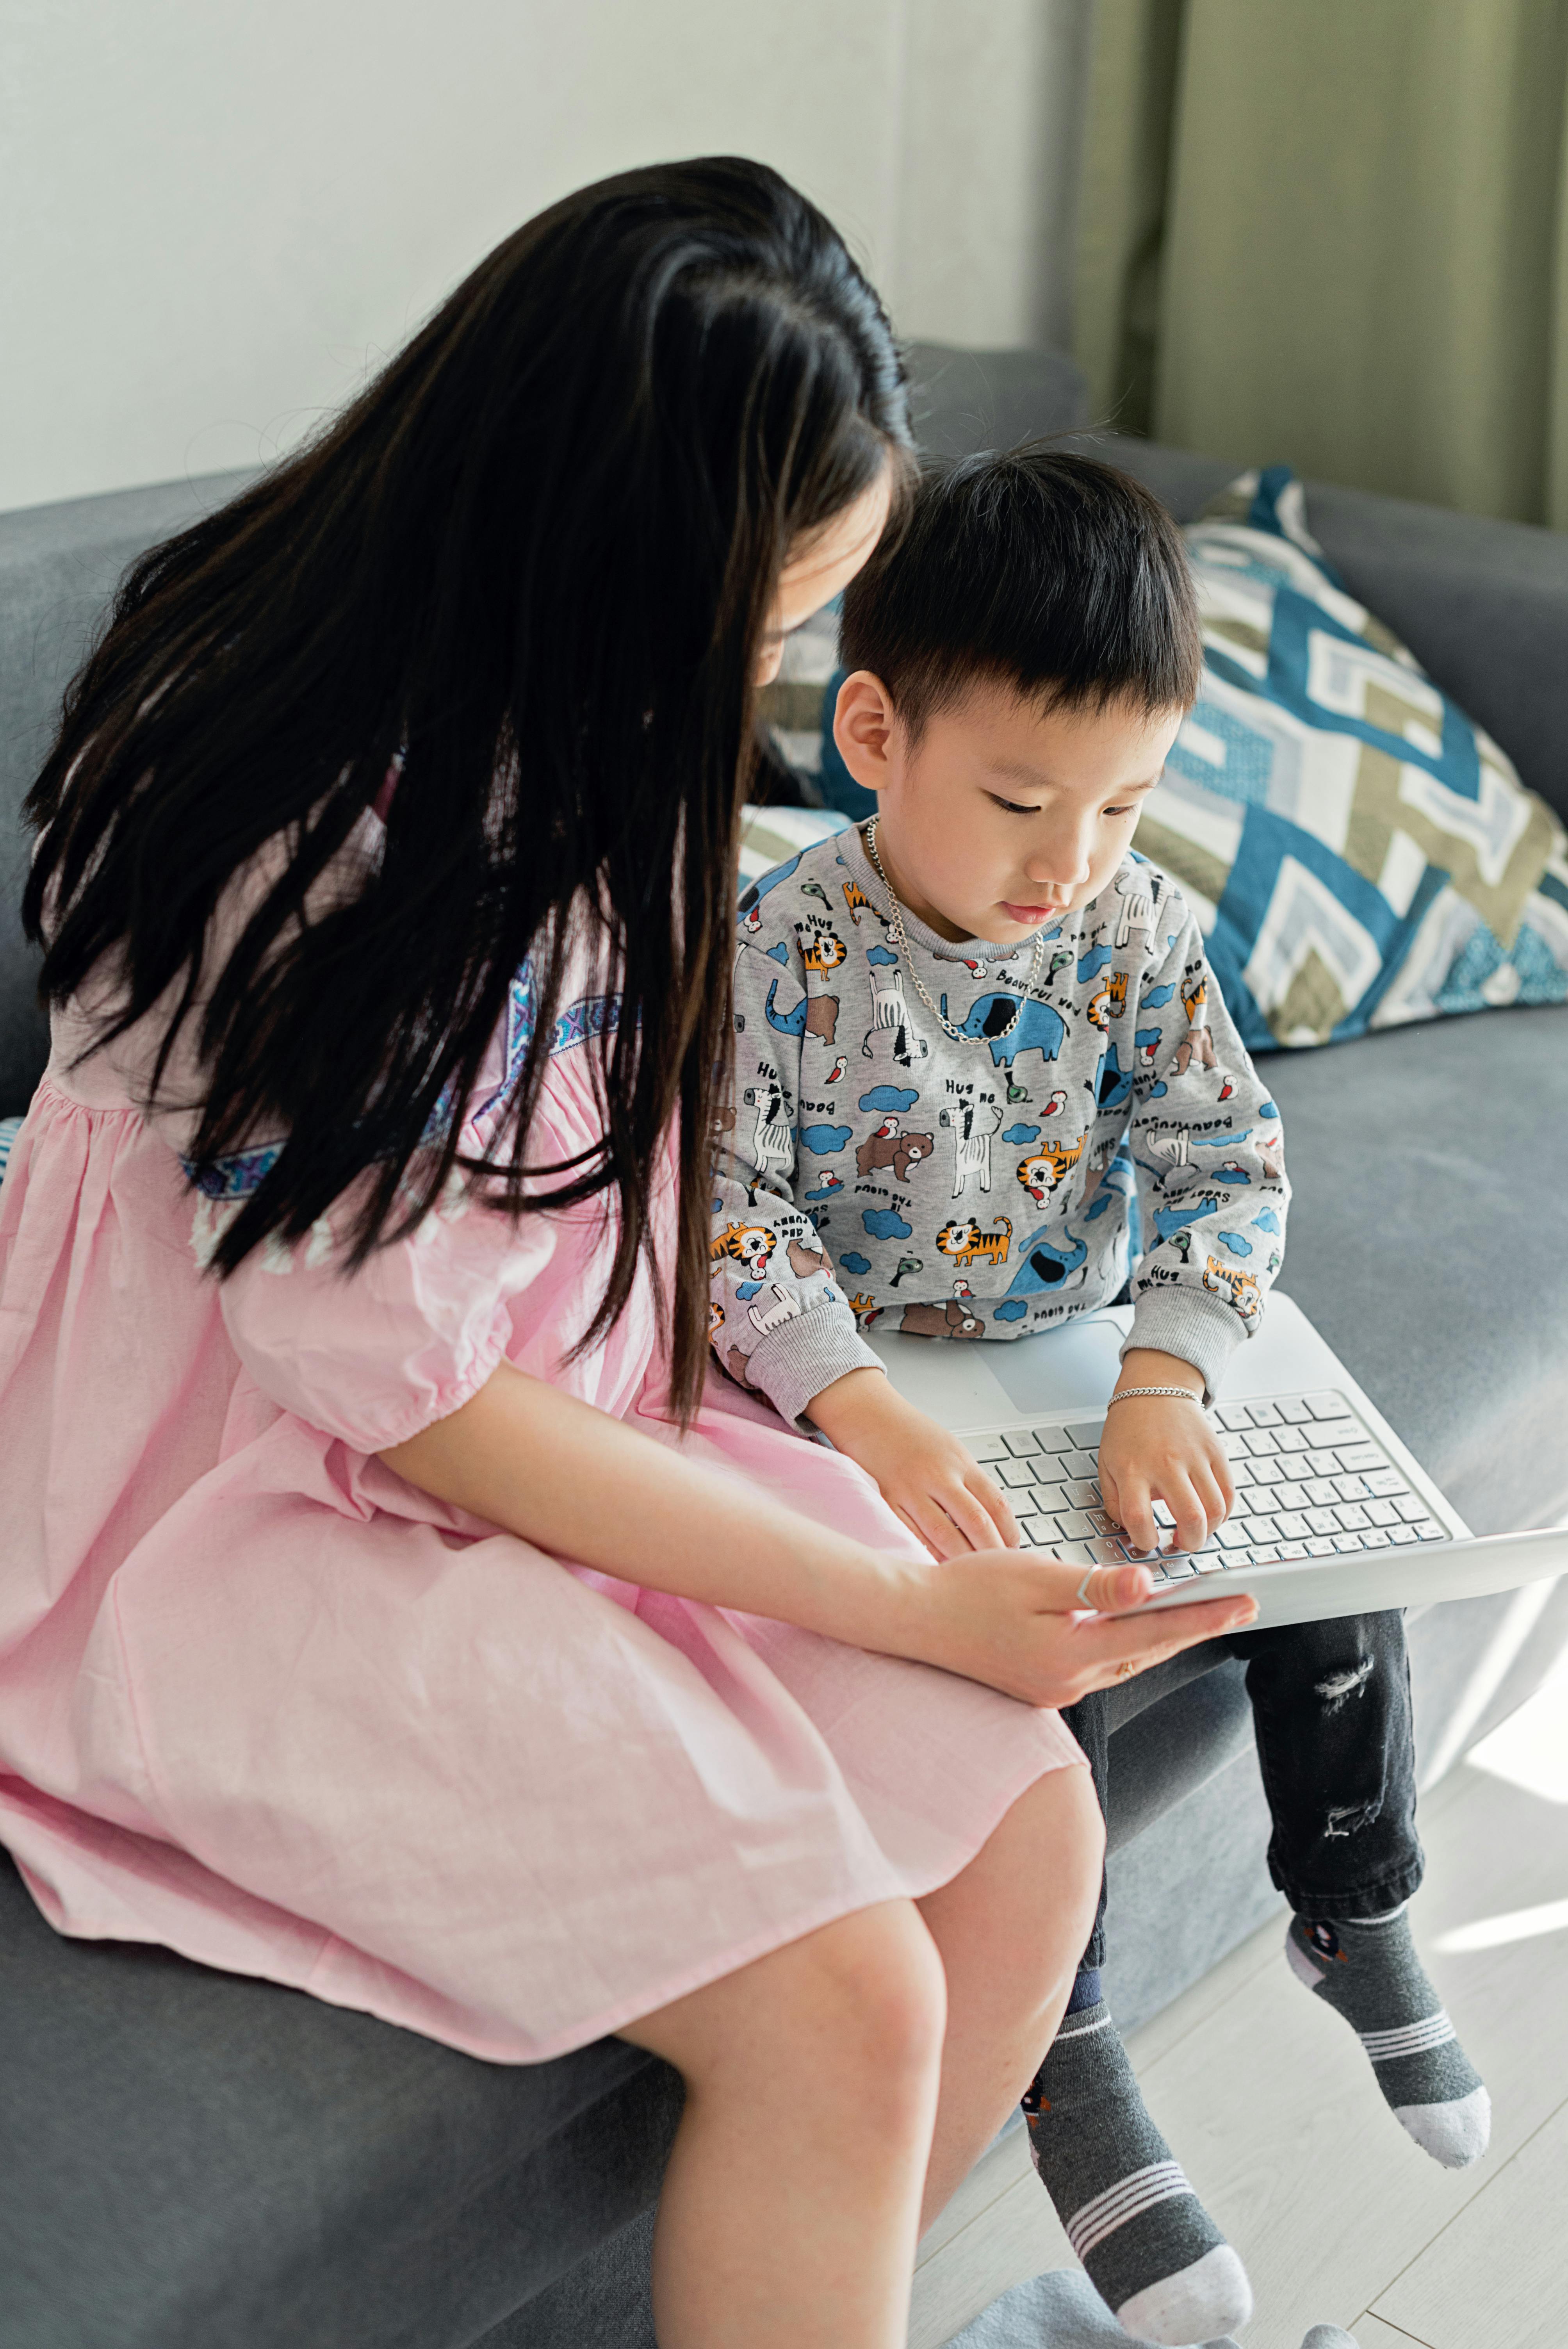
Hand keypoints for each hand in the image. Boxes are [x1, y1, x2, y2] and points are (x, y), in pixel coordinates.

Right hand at [805, 1367, 1016, 1559]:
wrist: (867, 1413)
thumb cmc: (909, 1433)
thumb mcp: (950, 1450)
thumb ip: (968, 1483)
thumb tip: (991, 1521)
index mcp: (960, 1462)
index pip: (997, 1504)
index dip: (1010, 1533)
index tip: (1014, 1550)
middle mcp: (939, 1475)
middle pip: (976, 1523)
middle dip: (991, 1552)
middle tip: (997, 1572)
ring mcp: (911, 1488)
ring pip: (944, 1534)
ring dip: (960, 1559)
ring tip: (970, 1576)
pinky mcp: (885, 1499)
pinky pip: (909, 1534)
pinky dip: (925, 1553)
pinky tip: (934, 1566)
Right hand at [894, 1551, 1256, 1707]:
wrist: (912, 1621)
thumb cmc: (966, 1591)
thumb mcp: (1035, 1578)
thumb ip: (1095, 1587)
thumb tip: (1149, 1588)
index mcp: (1069, 1656)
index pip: (1155, 1632)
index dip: (1206, 1615)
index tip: (1247, 1602)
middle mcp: (1068, 1683)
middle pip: (1147, 1652)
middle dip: (1195, 1627)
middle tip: (1240, 1605)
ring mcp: (1054, 1690)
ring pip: (1126, 1662)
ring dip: (1163, 1638)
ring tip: (1202, 1614)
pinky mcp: (1041, 1686)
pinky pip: (1100, 1666)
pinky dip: (1127, 1646)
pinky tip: (1139, 1628)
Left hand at [1097, 1350, 1233, 1554]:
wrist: (1154, 1390)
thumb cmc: (1128, 1430)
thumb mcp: (1106, 1463)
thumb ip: (1114, 1499)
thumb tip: (1129, 1529)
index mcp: (1132, 1468)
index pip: (1138, 1518)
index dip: (1144, 1540)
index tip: (1147, 1541)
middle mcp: (1165, 1463)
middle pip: (1190, 1518)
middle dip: (1188, 1544)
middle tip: (1181, 1543)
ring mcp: (1194, 1456)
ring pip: (1216, 1509)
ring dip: (1209, 1531)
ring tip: (1196, 1530)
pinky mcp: (1215, 1451)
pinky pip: (1229, 1492)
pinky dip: (1224, 1513)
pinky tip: (1210, 1514)